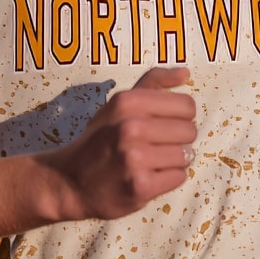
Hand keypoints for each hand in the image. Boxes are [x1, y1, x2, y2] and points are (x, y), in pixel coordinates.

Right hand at [45, 66, 196, 221]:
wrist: (69, 181)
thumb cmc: (100, 139)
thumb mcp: (119, 105)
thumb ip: (152, 84)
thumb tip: (185, 72)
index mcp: (127, 102)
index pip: (186, 106)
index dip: (180, 117)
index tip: (163, 125)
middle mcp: (131, 127)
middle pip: (190, 131)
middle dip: (178, 140)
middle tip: (155, 146)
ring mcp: (135, 158)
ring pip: (187, 155)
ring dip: (173, 161)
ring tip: (151, 162)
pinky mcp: (140, 186)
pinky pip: (179, 177)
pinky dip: (168, 179)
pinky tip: (148, 177)